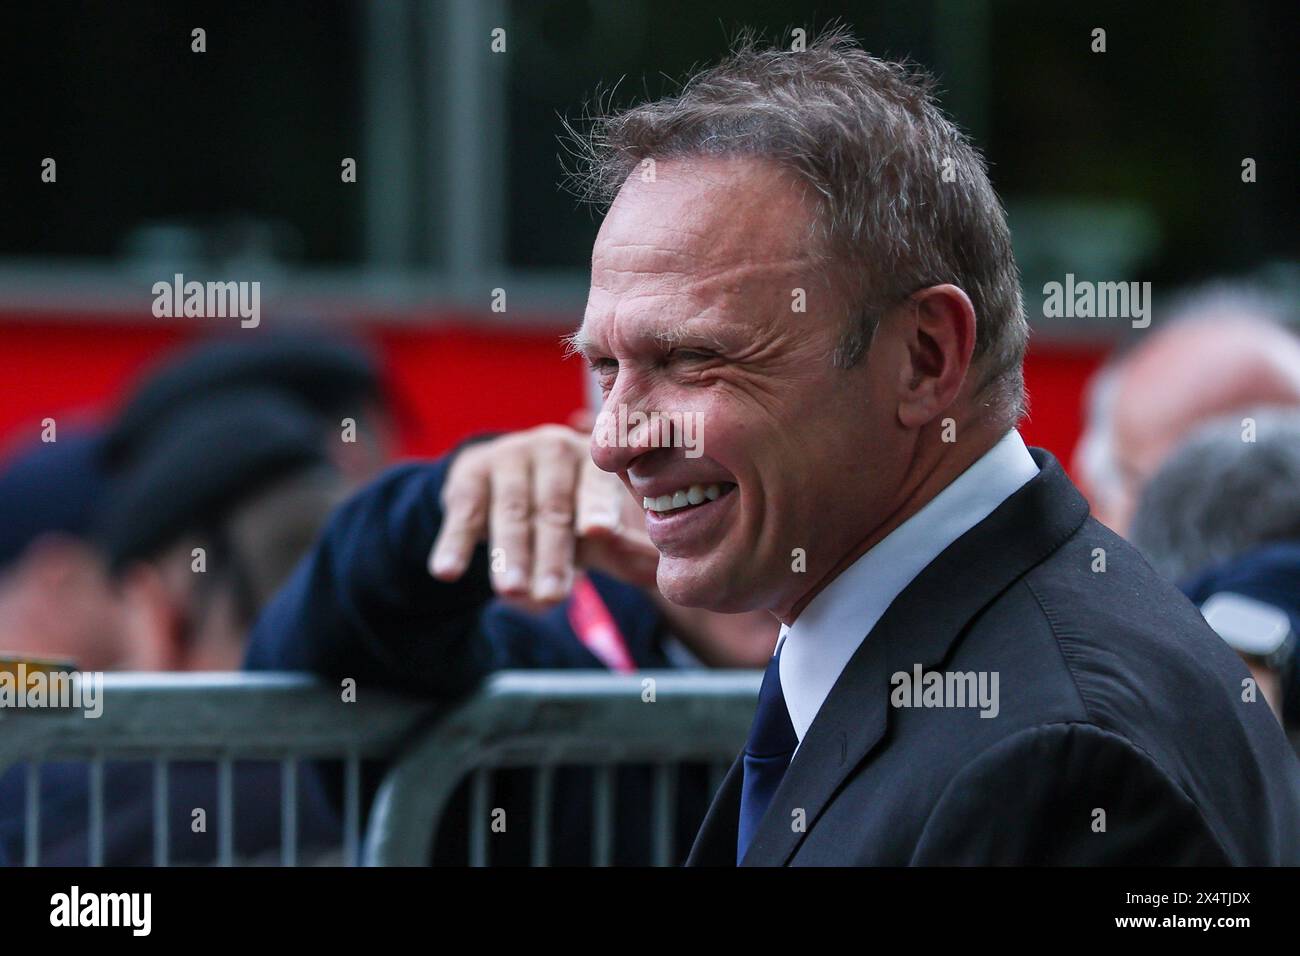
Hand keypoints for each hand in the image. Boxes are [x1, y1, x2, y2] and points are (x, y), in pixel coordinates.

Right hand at [428, 424, 658, 610]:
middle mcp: (552, 449)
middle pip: (553, 510)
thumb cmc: (564, 509)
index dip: (599, 509)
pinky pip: (463, 513)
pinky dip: (455, 543)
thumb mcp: (593, 529)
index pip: (597, 489)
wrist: (500, 481)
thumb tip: (664, 576)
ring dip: (510, 554)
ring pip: (511, 513)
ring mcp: (509, 457)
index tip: (600, 534)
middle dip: (552, 556)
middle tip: (553, 596)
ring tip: (511, 592)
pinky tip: (447, 571)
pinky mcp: (469, 473)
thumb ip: (622, 551)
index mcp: (593, 461)